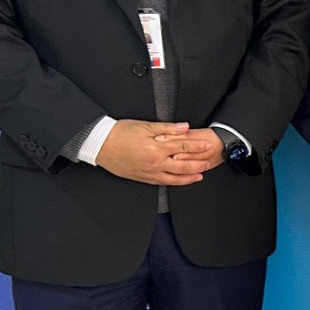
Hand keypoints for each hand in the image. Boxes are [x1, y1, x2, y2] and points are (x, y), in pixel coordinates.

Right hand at [94, 120, 216, 184]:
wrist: (100, 145)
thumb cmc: (119, 134)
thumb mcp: (145, 126)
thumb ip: (167, 128)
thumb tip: (184, 127)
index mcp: (155, 148)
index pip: (183, 147)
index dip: (197, 146)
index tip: (208, 145)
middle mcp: (154, 163)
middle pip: (183, 166)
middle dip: (198, 163)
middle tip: (209, 161)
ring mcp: (149, 172)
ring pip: (174, 178)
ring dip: (189, 177)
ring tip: (200, 174)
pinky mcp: (143, 178)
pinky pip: (163, 183)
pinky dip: (175, 182)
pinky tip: (181, 180)